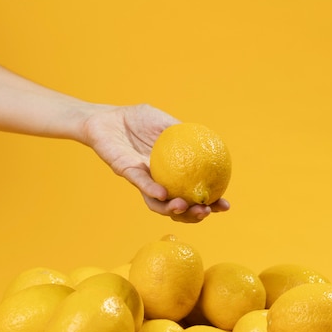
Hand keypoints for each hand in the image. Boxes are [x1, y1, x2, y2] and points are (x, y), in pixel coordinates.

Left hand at [81, 103, 229, 222]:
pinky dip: (151, 189)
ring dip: (172, 209)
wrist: (107, 117)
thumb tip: (210, 141)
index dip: (209, 202)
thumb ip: (184, 132)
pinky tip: (163, 194)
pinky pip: (140, 182)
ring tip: (185, 208)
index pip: (192, 192)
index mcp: (170, 172)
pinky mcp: (125, 171)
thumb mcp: (164, 122)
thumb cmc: (137, 119)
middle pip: (177, 206)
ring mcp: (141, 179)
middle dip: (193, 214)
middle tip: (206, 212)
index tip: (225, 205)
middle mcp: (157, 180)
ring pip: (157, 203)